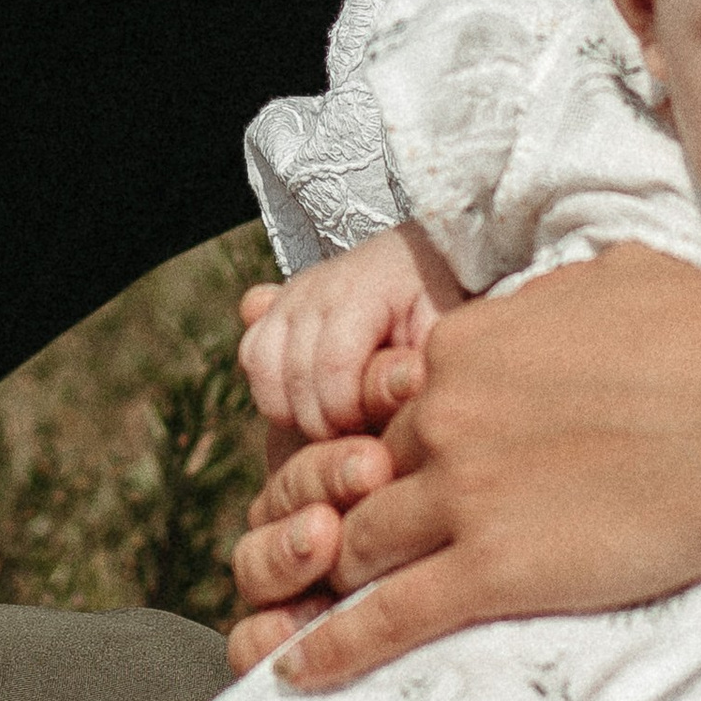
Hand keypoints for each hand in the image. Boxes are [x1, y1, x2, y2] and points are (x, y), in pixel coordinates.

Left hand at [231, 246, 700, 691]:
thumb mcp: (610, 275)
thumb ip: (548, 296)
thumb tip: (541, 299)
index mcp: (463, 345)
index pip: (392, 402)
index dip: (393, 441)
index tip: (391, 471)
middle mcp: (443, 415)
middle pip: (362, 474)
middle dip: (349, 512)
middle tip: (336, 550)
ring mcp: (461, 495)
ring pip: (362, 543)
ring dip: (335, 577)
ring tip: (306, 611)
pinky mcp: (492, 570)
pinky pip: (388, 616)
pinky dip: (333, 647)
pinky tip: (297, 670)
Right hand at [237, 224, 464, 440]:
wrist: (426, 262)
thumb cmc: (443, 307)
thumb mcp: (448, 333)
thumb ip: (426, 363)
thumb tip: (404, 388)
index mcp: (368, 285)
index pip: (334, 363)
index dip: (347, 411)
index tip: (374, 432)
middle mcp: (320, 283)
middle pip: (295, 371)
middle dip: (321, 420)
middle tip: (356, 437)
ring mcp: (293, 292)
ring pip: (263, 364)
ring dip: (291, 408)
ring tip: (334, 424)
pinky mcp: (277, 305)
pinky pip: (252, 355)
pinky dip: (272, 390)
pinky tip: (309, 404)